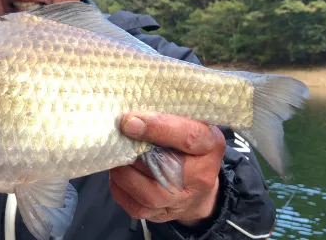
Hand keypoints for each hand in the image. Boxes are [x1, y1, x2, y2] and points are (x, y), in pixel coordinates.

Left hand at [110, 111, 225, 226]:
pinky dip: (120, 189)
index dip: (157, 128)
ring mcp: (182, 200)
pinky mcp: (162, 215)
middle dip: (133, 152)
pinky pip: (135, 206)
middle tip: (117, 138)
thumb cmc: (188, 148)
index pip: (188, 137)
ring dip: (124, 173)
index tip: (129, 121)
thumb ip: (169, 117)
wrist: (198, 189)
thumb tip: (133, 111)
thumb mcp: (190, 125)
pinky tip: (118, 174)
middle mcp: (200, 176)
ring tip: (115, 156)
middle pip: (163, 168)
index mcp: (210, 145)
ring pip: (147, 192)